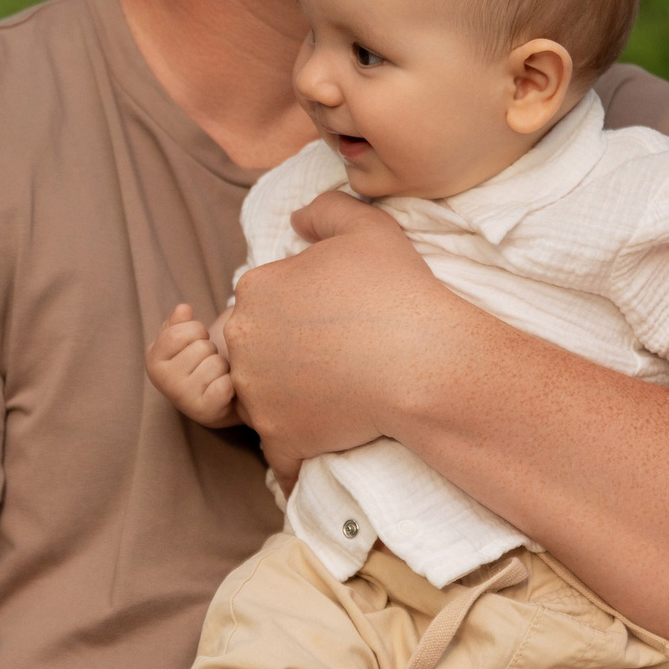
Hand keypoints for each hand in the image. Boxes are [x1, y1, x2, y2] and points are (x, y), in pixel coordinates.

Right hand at [146, 304, 236, 426]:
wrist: (216, 400)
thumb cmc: (198, 363)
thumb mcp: (183, 339)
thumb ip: (180, 322)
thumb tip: (183, 309)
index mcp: (153, 359)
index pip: (180, 332)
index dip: (197, 331)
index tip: (197, 341)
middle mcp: (163, 381)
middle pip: (202, 347)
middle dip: (211, 350)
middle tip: (207, 362)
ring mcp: (182, 399)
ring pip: (216, 364)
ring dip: (223, 367)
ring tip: (215, 376)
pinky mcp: (204, 412)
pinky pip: (225, 386)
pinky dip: (230, 385)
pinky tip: (224, 390)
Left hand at [226, 192, 465, 480]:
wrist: (425, 363)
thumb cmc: (397, 291)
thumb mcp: (366, 227)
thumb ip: (324, 210)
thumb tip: (296, 221)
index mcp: (255, 291)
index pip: (263, 299)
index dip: (297, 306)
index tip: (331, 315)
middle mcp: (243, 344)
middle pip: (255, 348)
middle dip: (284, 352)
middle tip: (333, 354)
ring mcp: (257, 396)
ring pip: (262, 398)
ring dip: (288, 399)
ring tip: (337, 394)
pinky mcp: (280, 439)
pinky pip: (279, 457)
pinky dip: (296, 458)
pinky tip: (318, 455)